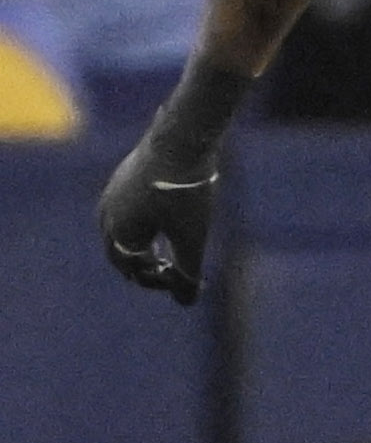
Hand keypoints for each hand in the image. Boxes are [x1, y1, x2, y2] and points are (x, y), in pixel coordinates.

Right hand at [97, 134, 217, 305]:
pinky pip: (126, 210)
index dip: (157, 280)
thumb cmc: (186, 193)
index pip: (131, 270)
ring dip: (142, 245)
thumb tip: (186, 302)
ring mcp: (112, 193)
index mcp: (119, 233)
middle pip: (121, 252)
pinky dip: (142, 224)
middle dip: (145, 265)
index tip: (183, 279)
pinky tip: (165, 220)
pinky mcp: (123, 176)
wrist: (182, 139)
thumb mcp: (191, 236)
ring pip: (122, 230)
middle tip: (171, 270)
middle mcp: (107, 214)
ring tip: (167, 250)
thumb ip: (187, 271)